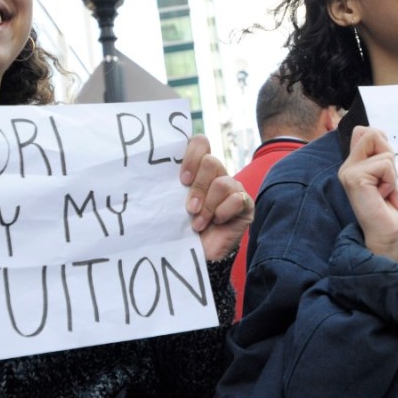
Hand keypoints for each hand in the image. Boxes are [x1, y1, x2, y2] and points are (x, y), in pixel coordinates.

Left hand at [180, 135, 251, 260]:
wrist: (197, 254)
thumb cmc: (181, 227)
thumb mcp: (172, 203)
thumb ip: (169, 185)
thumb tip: (152, 172)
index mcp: (198, 168)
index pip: (200, 143)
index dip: (190, 156)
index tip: (181, 180)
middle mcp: (217, 174)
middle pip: (210, 161)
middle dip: (198, 188)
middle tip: (189, 208)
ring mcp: (233, 187)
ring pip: (222, 182)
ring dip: (208, 206)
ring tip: (198, 223)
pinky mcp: (245, 204)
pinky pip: (237, 198)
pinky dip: (223, 212)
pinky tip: (217, 222)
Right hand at [339, 126, 397, 261]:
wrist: (388, 238)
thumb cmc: (391, 211)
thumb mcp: (389, 176)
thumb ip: (382, 156)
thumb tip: (381, 133)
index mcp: (354, 164)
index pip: (367, 131)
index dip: (384, 145)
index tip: (388, 172)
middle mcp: (347, 166)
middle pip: (373, 133)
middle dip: (389, 157)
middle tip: (388, 183)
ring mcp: (348, 172)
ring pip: (384, 151)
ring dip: (393, 174)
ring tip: (387, 193)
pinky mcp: (354, 178)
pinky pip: (385, 164)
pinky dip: (392, 181)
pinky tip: (386, 197)